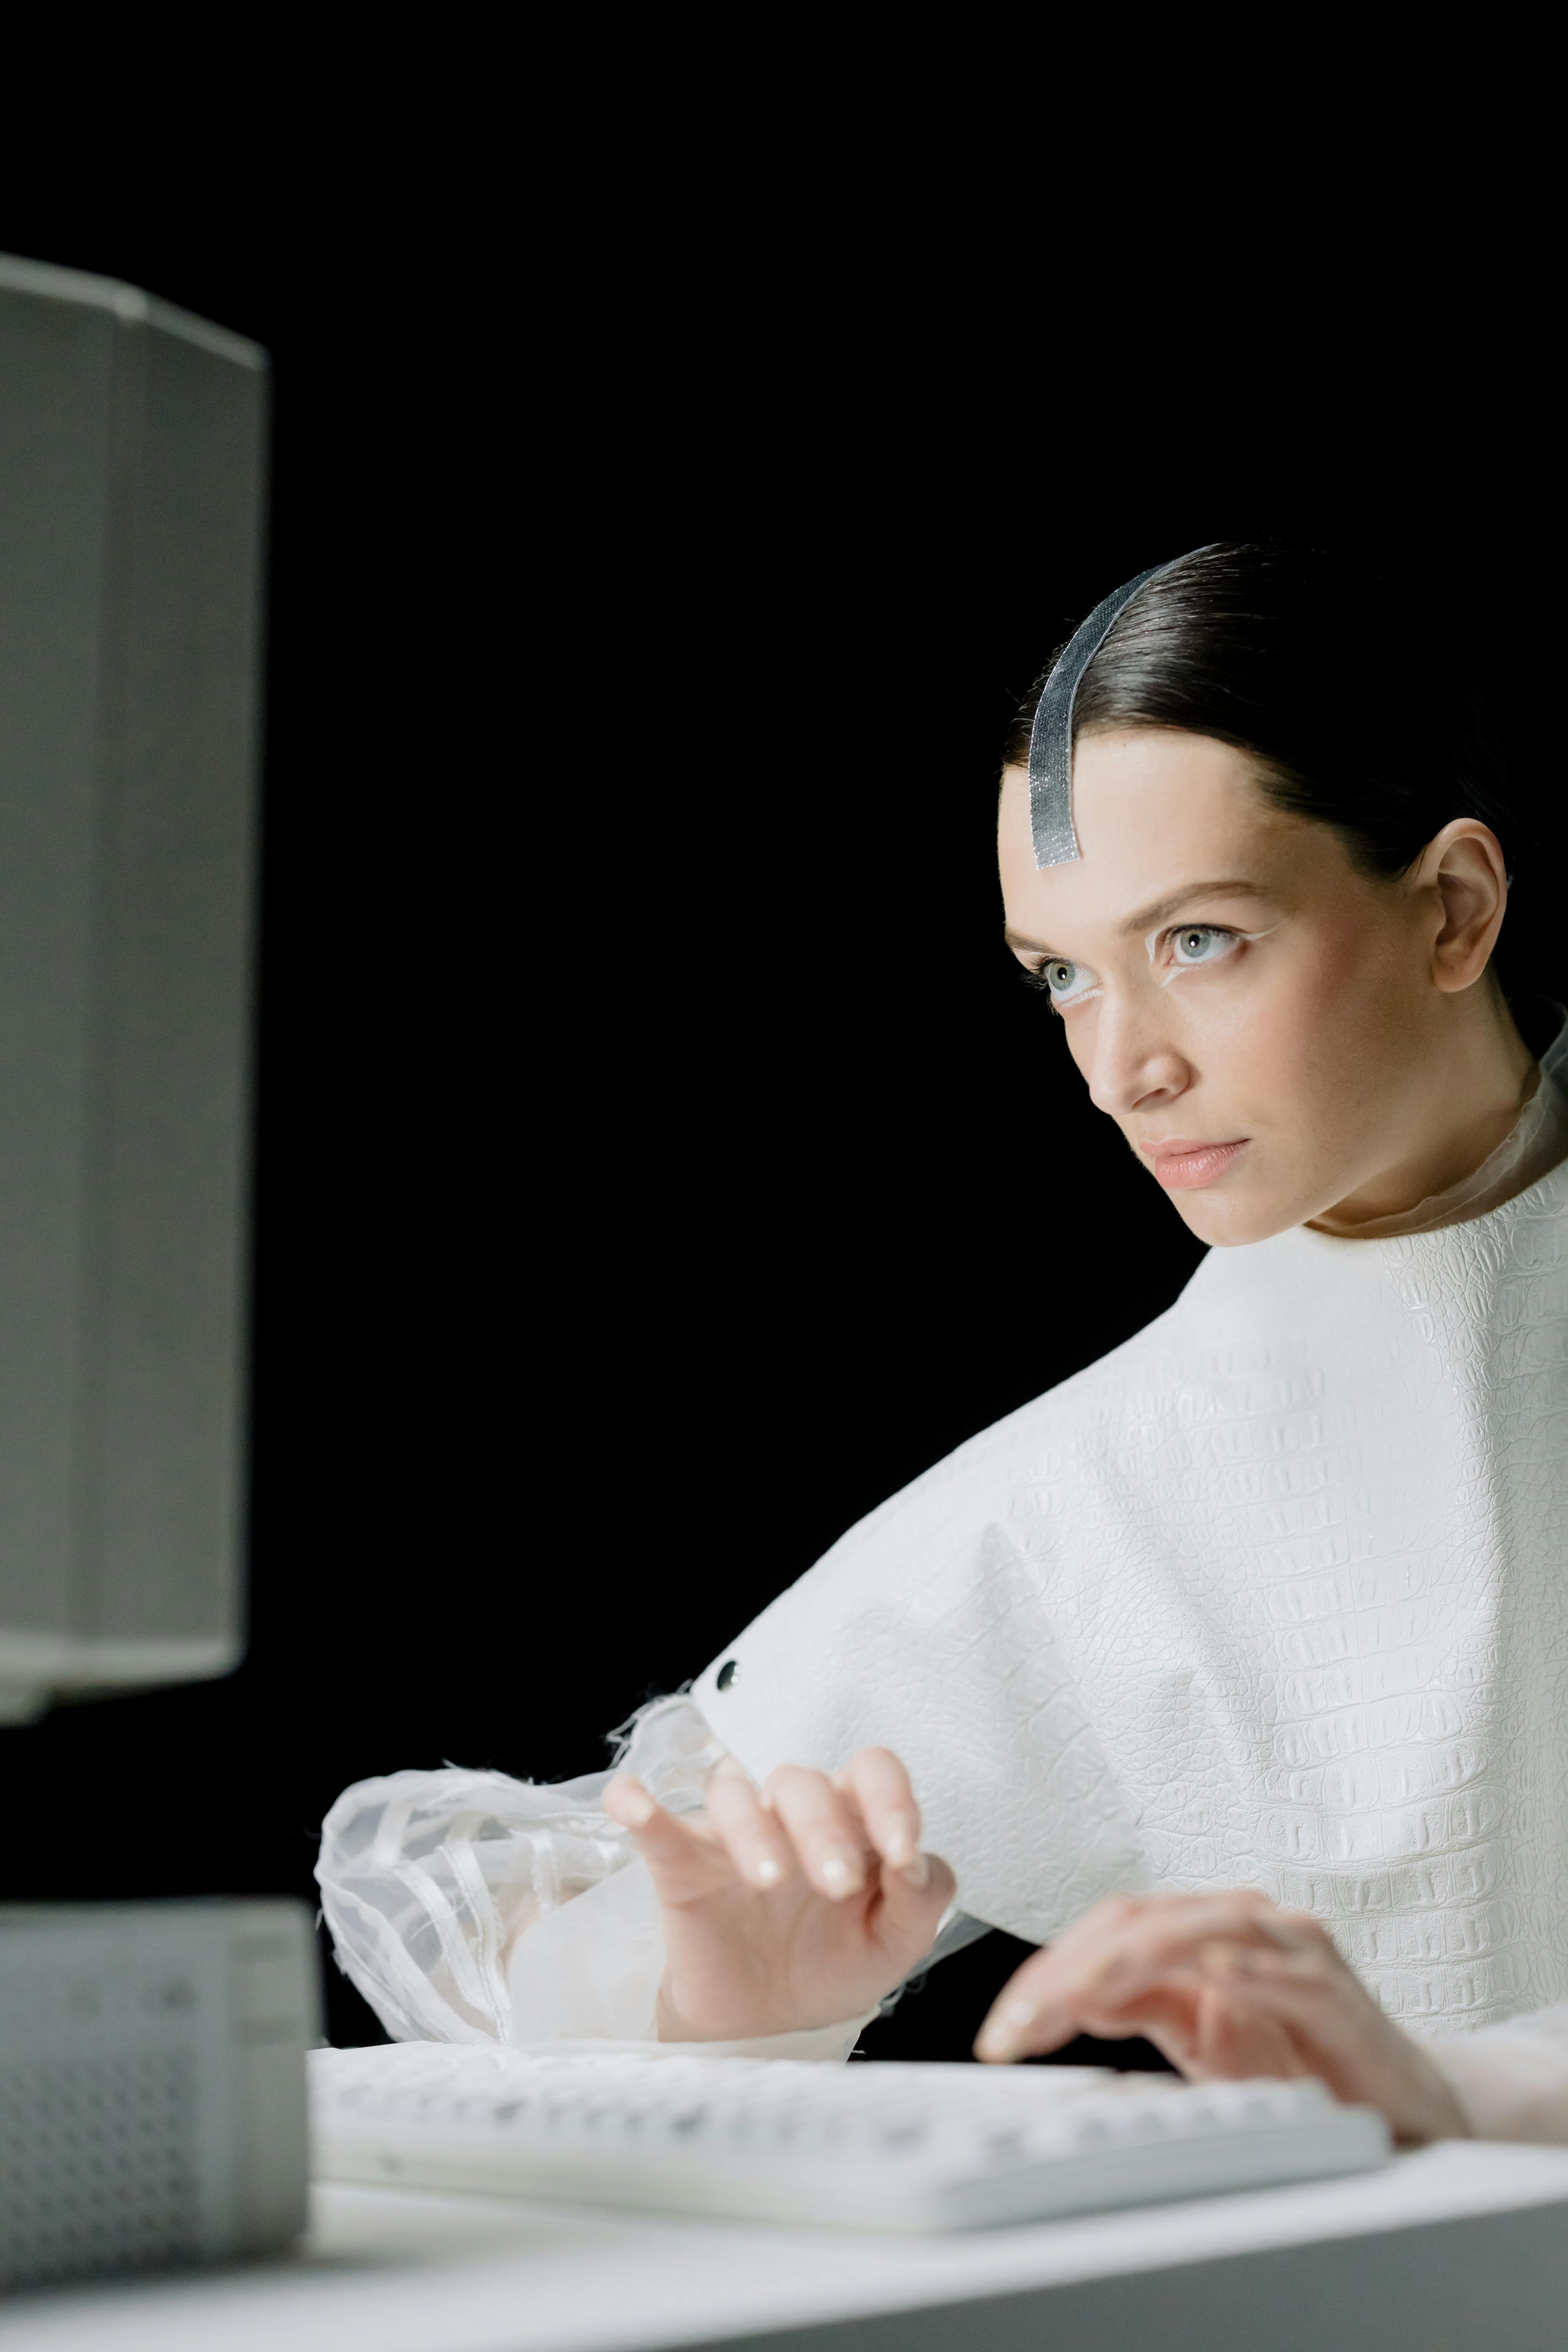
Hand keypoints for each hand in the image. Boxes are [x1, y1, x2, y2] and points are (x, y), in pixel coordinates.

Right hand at [602, 1748, 953, 2041]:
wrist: (772, 2022)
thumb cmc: (837, 1962)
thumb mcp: (896, 1942)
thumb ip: (921, 1898)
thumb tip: (917, 1861)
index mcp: (851, 1821)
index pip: (871, 1771)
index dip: (892, 1799)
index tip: (903, 1854)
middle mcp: (791, 1816)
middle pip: (801, 1781)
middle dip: (823, 1828)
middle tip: (836, 1884)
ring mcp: (732, 1837)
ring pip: (732, 1792)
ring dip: (751, 1826)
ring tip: (769, 1879)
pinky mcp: (682, 1866)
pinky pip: (655, 1825)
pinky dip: (638, 1804)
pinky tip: (632, 1801)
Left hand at [974, 1889, 1468, 2145]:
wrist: (1394, 2103)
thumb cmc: (1299, 2062)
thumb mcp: (1200, 2039)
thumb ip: (1144, 2006)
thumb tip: (1075, 1996)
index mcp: (1199, 1933)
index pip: (1107, 1932)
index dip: (1049, 1973)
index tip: (1002, 2028)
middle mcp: (1241, 1925)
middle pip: (1139, 1922)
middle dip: (1070, 1970)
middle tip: (1021, 2021)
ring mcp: (1290, 1949)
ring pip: (1201, 1930)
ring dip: (1137, 1959)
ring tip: (1085, 1991)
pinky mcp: (1334, 1991)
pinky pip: (1286, 1970)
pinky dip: (1247, 1970)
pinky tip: (1213, 1977)